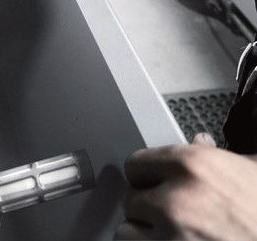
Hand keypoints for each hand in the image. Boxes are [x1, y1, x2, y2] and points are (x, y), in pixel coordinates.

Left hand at [116, 134, 256, 239]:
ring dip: (146, 235)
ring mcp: (171, 238)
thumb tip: (200, 142)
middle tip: (172, 216)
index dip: (148, 176)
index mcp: (192, 165)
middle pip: (132, 200)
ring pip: (129, 232)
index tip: (156, 184)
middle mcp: (175, 199)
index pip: (136, 163)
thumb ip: (218, 156)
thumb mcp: (251, 170)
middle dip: (148, 208)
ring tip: (170, 236)